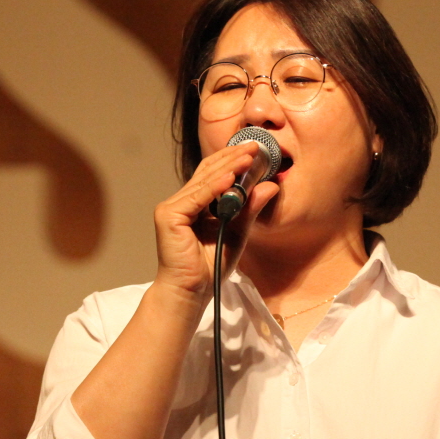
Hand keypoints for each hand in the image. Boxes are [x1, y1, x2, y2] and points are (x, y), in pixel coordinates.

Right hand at [152, 142, 278, 296]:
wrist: (191, 292)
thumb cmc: (210, 268)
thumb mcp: (237, 233)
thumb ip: (250, 210)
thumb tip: (271, 186)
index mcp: (194, 205)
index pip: (214, 176)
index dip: (234, 162)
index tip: (257, 152)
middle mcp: (181, 202)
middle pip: (208, 173)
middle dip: (233, 159)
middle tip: (256, 146)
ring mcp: (172, 207)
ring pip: (204, 181)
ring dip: (228, 167)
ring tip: (249, 156)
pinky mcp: (168, 216)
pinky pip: (196, 197)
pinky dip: (215, 187)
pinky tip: (232, 176)